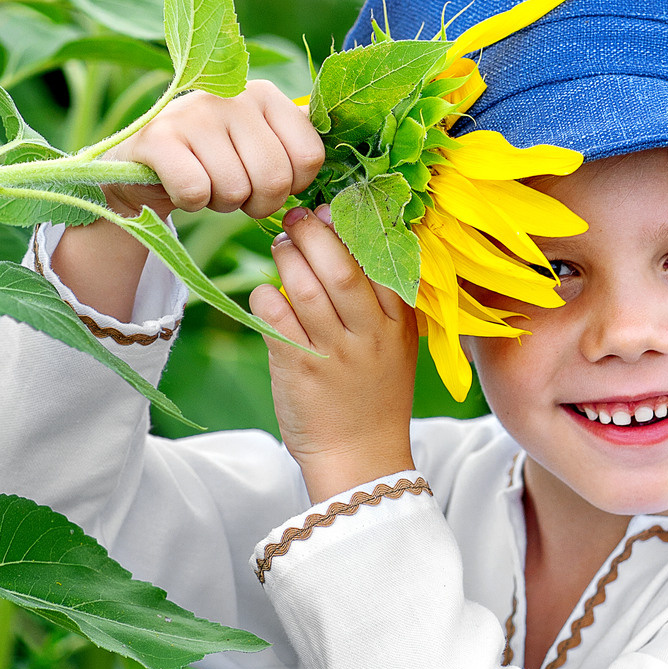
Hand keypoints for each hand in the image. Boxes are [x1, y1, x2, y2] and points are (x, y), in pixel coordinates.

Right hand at [52, 83, 325, 321]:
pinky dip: (191, 203)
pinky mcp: (158, 137)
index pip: (310, 157)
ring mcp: (193, 112)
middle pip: (275, 179)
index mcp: (267, 95)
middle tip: (236, 192)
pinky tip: (180, 184)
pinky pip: (197, 191)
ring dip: (222, 203)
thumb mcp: (260, 146)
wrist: (144, 168)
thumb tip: (353, 171)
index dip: (294, 186)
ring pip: (236, 190)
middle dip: (258, 203)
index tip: (270, 181)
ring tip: (207, 182)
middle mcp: (232, 95)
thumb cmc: (216, 162)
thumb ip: (298, 149)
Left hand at [251, 207, 419, 502]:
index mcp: (400, 324)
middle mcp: (371, 336)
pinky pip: (275, 319)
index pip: (382, 258)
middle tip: (297, 216)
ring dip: (287, 258)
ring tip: (280, 246)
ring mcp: (335, 354)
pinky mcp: (300, 371)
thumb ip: (382, 299)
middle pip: (342, 266)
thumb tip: (345, 239)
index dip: (355, 225)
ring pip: (305, 288)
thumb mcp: (395, 346)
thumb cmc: (374, 397)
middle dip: (315, 232)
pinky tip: (266, 294)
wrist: (361, 460)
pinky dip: (266, 296)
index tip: (336, 208)